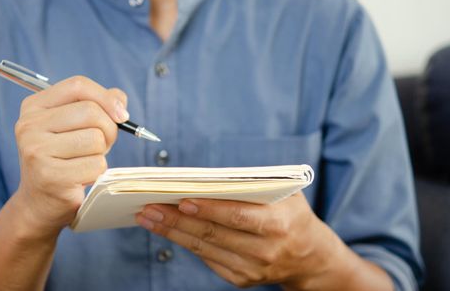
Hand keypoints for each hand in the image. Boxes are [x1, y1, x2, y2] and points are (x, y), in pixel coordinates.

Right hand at [13, 76, 128, 237]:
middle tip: (101, 145)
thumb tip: (120, 101)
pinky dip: (97, 171)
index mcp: (34, 106)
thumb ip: (98, 105)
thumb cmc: (65, 158)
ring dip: (101, 153)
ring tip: (85, 161)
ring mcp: (36, 151)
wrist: (41, 203)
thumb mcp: (76, 126)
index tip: (121, 115)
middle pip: (91, 111)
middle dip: (108, 129)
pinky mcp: (50, 176)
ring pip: (95, 139)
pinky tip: (81, 177)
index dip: (106, 97)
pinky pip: (96, 164)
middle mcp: (29, 126)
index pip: (78, 85)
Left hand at [136, 193, 345, 288]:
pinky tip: (167, 230)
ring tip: (148, 217)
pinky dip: (185, 243)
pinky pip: (208, 259)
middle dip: (176, 220)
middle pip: (213, 234)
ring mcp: (252, 270)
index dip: (208, 209)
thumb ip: (254, 185)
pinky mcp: (241, 280)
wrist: (309, 256)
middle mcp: (265, 251)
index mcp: (277, 224)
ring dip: (172, 232)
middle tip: (149, 206)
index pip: (237, 216)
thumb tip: (207, 178)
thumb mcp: (286, 193)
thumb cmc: (292, 215)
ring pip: (204, 248)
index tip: (181, 200)